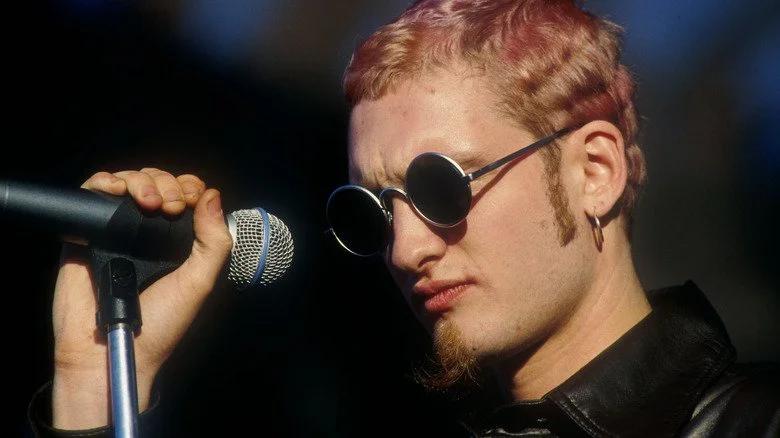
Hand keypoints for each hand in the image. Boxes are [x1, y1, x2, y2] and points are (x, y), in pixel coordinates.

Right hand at [50, 168, 232, 428]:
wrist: (111, 350)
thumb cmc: (160, 324)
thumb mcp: (199, 283)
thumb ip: (214, 242)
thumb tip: (213, 195)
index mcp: (178, 241)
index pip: (186, 195)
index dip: (189, 188)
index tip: (190, 200)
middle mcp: (148, 232)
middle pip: (158, 182)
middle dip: (166, 183)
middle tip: (170, 206)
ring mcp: (117, 230)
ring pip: (128, 182)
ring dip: (140, 181)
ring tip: (148, 203)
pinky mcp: (86, 232)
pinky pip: (91, 194)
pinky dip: (103, 182)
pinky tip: (115, 191)